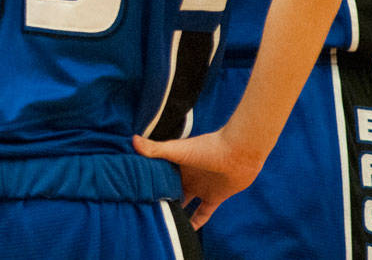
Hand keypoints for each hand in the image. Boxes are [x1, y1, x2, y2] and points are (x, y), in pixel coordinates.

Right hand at [133, 129, 264, 228]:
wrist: (239, 154)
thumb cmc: (207, 147)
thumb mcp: (178, 150)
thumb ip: (155, 148)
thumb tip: (132, 140)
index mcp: (175, 162)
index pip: (156, 173)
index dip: (146, 182)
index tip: (133, 191)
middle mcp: (186, 175)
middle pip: (169, 189)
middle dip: (159, 198)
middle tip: (145, 210)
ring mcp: (200, 186)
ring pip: (184, 202)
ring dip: (176, 211)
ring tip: (162, 222)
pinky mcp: (214, 197)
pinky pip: (202, 213)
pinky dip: (195, 222)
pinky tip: (187, 231)